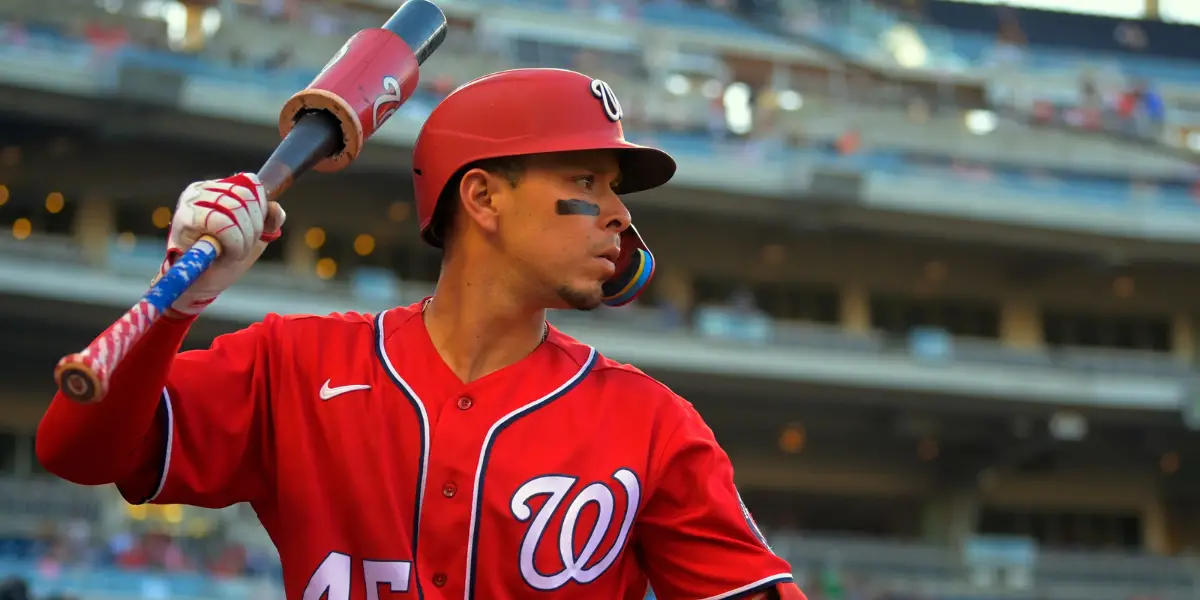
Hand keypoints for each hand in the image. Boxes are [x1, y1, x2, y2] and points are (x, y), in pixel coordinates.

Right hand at [156, 173, 285, 315]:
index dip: (261, 208)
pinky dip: (233, 242)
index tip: (257, 231)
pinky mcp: (184, 217)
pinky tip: (227, 254)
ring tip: (234, 253)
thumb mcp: (253, 238)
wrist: (199, 285)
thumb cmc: (222, 259)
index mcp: (219, 189)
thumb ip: (267, 221)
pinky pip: (221, 222)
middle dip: (253, 228)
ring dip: (243, 239)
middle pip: (244, 195)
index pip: (250, 183)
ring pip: (234, 208)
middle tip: (244, 248)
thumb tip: (275, 207)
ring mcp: (191, 201)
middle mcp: (202, 190)